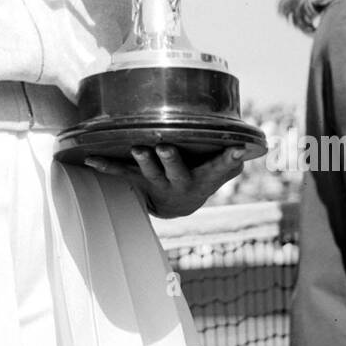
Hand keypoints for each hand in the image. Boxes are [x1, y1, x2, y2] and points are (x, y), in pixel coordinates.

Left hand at [83, 144, 246, 218]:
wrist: (180, 205)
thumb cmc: (203, 175)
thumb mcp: (220, 168)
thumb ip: (233, 154)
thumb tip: (257, 140)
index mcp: (202, 177)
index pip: (219, 167)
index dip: (228, 159)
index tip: (237, 149)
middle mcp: (179, 181)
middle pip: (175, 170)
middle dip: (170, 159)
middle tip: (165, 146)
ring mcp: (156, 182)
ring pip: (148, 172)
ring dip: (143, 160)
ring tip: (138, 148)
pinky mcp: (138, 179)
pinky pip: (120, 173)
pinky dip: (105, 166)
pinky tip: (88, 160)